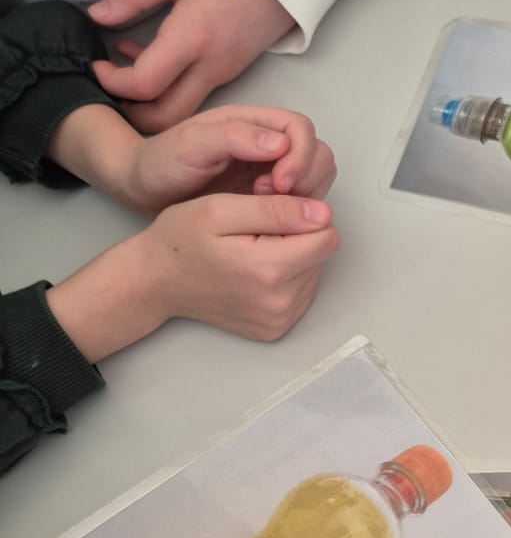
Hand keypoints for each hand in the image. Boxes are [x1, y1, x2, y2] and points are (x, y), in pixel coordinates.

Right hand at [46, 193, 338, 362]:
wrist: (157, 281)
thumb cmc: (181, 241)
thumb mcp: (221, 209)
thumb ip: (276, 209)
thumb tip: (323, 214)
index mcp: (269, 270)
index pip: (326, 234)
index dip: (303, 215)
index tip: (272, 211)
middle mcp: (280, 302)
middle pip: (322, 254)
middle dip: (298, 236)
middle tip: (257, 231)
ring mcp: (279, 320)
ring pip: (314, 272)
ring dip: (292, 256)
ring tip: (253, 250)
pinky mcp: (276, 328)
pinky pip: (301, 293)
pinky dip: (286, 277)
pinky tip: (255, 270)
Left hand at [48, 104, 334, 213]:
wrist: (142, 188)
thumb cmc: (161, 162)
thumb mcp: (190, 145)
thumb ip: (233, 138)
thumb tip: (281, 144)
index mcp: (252, 122)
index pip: (301, 130)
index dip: (300, 156)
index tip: (280, 184)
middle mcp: (268, 142)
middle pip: (316, 153)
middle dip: (306, 179)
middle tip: (274, 200)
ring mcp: (270, 169)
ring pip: (314, 178)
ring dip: (304, 198)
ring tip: (268, 210)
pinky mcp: (268, 196)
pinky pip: (300, 202)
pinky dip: (296, 213)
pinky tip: (267, 222)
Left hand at [89, 0, 296, 130]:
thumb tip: (98, 15)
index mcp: (193, 39)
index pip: (145, 84)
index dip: (113, 82)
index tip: (98, 64)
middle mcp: (209, 68)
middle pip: (164, 117)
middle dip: (130, 112)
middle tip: (109, 85)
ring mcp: (222, 76)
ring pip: (179, 113)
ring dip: (148, 104)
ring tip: (125, 71)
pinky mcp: (228, 74)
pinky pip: (192, 97)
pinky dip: (166, 92)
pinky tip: (150, 59)